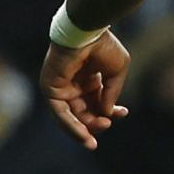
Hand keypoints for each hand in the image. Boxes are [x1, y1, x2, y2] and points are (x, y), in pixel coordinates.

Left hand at [39, 30, 130, 149]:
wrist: (87, 31)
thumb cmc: (103, 46)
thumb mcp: (116, 73)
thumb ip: (111, 94)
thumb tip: (106, 113)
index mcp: (89, 78)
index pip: (98, 103)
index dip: (110, 111)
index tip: (123, 113)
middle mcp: (74, 83)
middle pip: (83, 112)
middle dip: (95, 123)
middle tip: (107, 126)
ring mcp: (60, 86)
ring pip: (69, 116)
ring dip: (82, 130)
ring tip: (92, 142)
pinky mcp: (50, 87)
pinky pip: (59, 112)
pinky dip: (70, 125)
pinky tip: (83, 134)